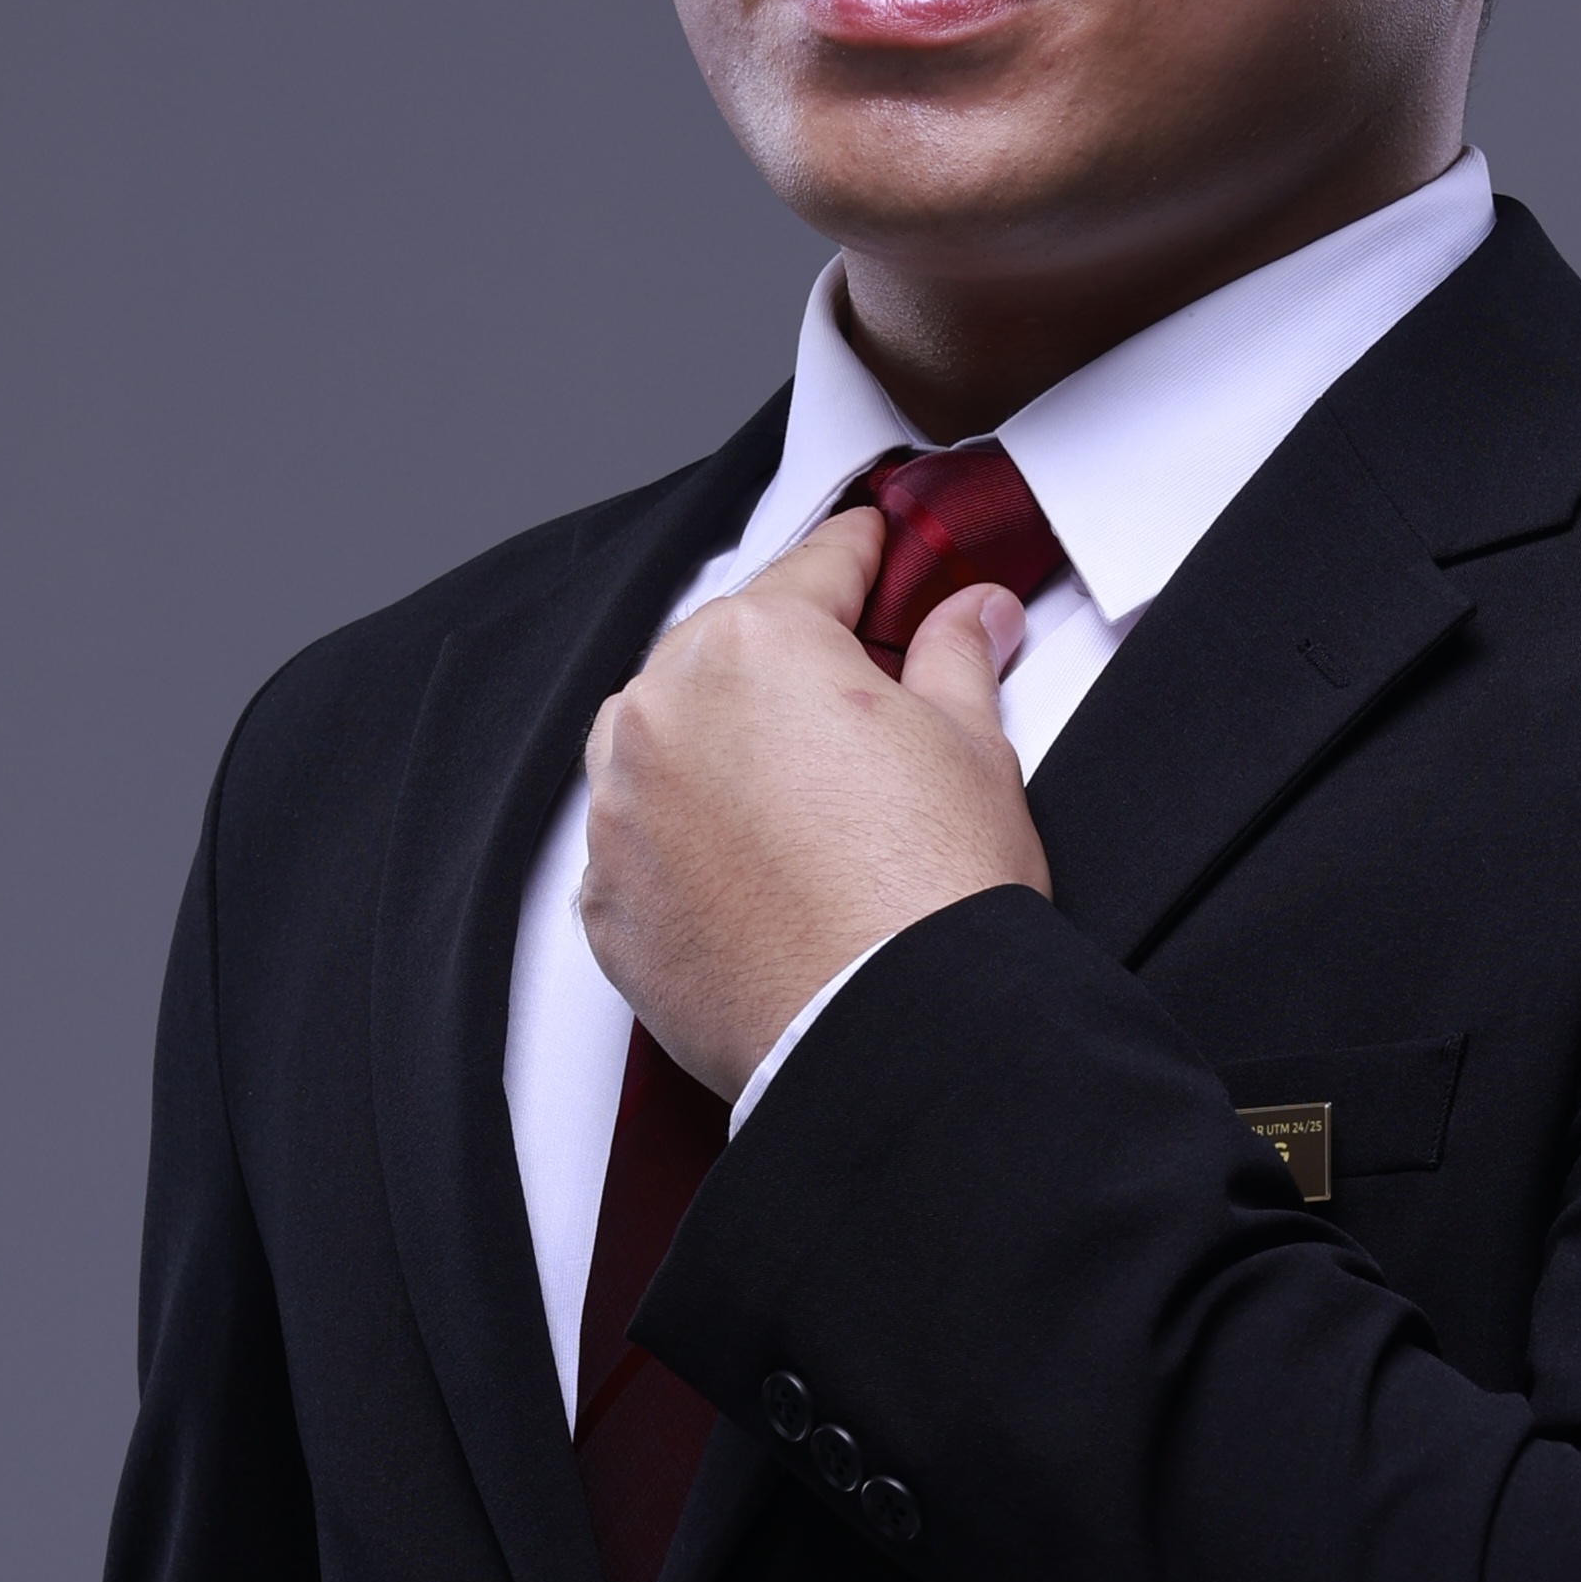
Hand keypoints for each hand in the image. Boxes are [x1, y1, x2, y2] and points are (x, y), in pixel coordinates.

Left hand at [577, 506, 1053, 1101]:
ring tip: (795, 782)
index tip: (868, 548)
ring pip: (662, 736)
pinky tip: (749, 862)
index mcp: (755, 645)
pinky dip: (681, 836)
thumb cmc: (932, 891)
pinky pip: (637, 837)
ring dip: (716, 739)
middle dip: (784, 658)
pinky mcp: (606, 902)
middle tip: (851, 684)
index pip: (813, 568)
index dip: (858, 554)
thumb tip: (974, 615)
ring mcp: (621, 810)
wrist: (892, 1034)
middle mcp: (664, 711)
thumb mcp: (973, 745)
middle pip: (724, 649)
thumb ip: (957, 656)